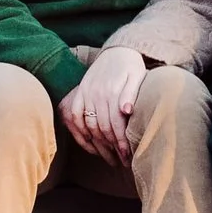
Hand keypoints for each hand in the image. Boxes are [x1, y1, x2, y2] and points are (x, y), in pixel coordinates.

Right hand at [65, 47, 147, 161]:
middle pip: (101, 128)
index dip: (121, 142)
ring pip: (88, 126)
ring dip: (98, 145)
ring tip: (109, 158)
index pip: (115, 124)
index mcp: (111, 91)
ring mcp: (84, 94)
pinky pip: (75, 119)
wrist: (117, 50)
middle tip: (121, 162)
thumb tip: (127, 110)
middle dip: (111, 148)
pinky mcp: (78, 94)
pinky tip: (92, 146)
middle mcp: (95, 93)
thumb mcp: (137, 76)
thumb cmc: (131, 66)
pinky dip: (81, 134)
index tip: (127, 156)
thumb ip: (132, 93)